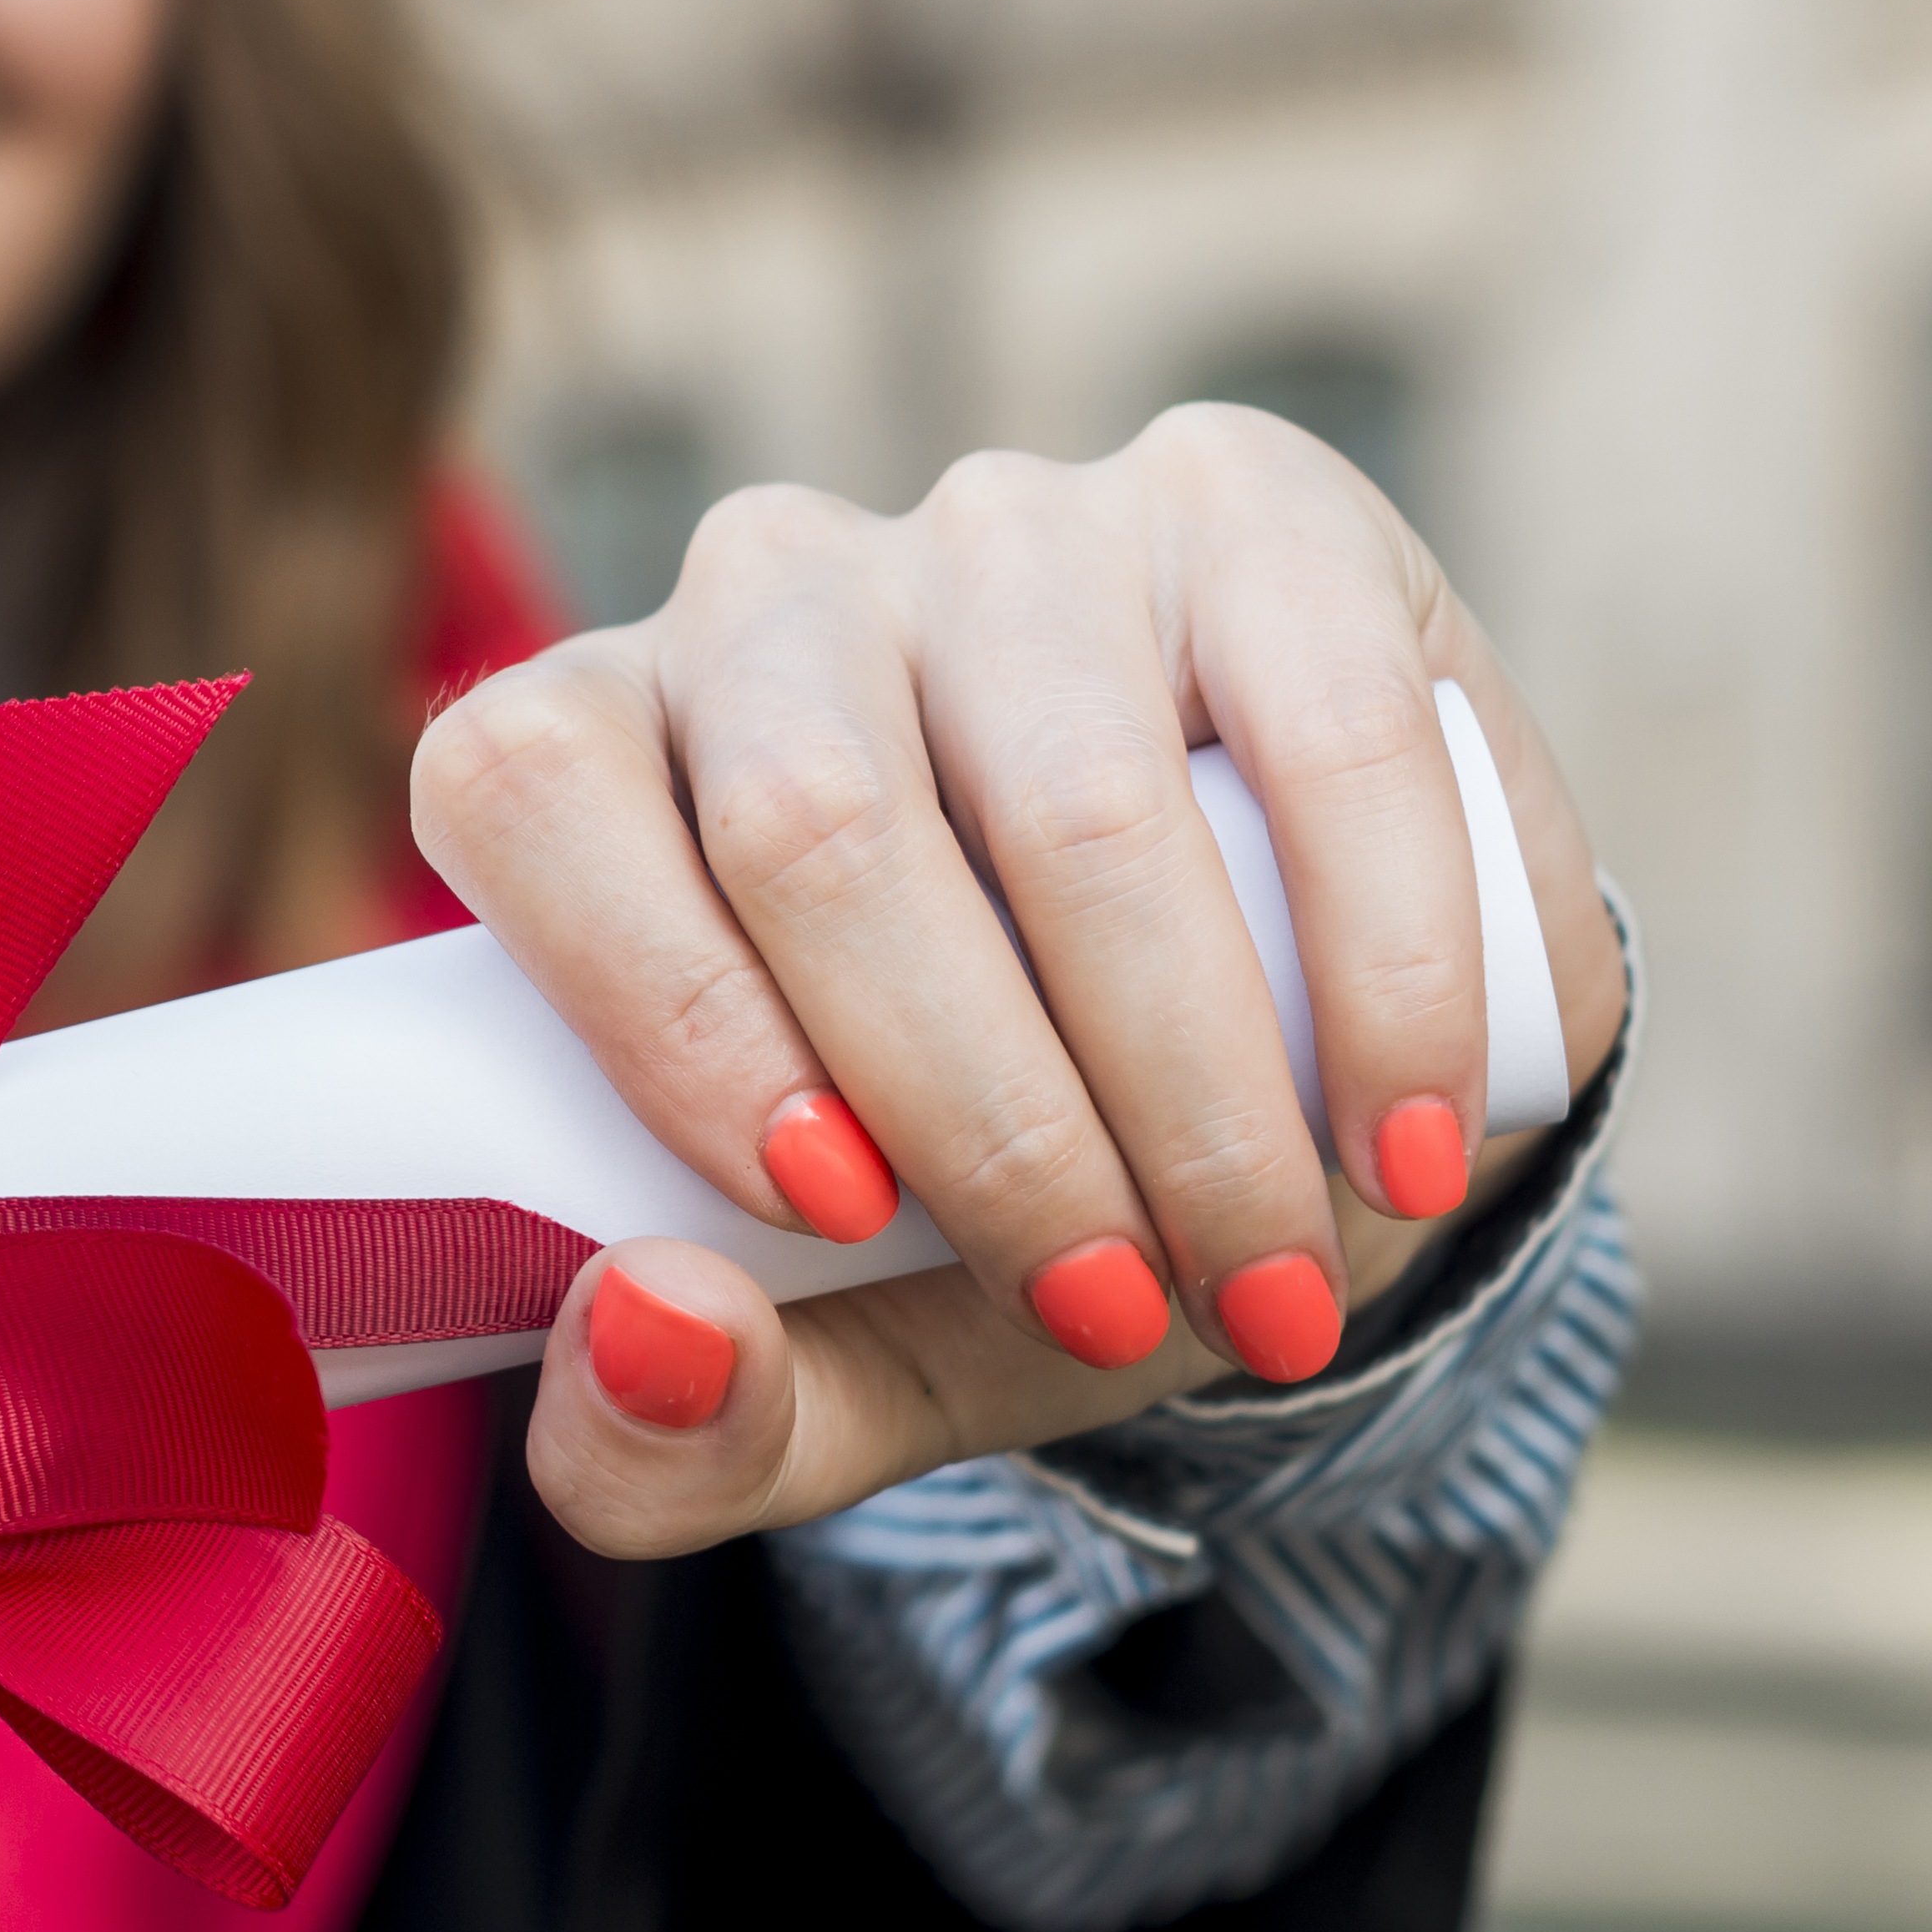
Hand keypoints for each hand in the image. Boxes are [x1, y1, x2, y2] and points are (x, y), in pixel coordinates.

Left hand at [410, 407, 1626, 1558]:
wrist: (1270, 1093)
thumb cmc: (998, 1192)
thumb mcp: (837, 1350)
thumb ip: (691, 1425)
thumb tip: (642, 1338)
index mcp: (598, 742)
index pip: (528, 793)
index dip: (666, 1009)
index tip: (835, 1216)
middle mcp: (771, 593)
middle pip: (816, 826)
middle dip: (987, 1128)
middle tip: (1112, 1315)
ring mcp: (1010, 528)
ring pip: (1068, 799)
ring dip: (1190, 1084)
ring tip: (1273, 1278)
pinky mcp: (1244, 506)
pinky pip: (1322, 726)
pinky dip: (1379, 972)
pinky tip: (1403, 1137)